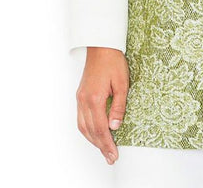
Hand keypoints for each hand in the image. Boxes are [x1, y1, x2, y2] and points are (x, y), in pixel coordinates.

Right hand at [75, 47, 128, 165]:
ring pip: (83, 126)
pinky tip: (94, 134)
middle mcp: (84, 101)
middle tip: (110, 157)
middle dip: (100, 146)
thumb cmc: (113, 61)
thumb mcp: (122, 83)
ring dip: (93, 140)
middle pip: (90, 131)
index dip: (107, 144)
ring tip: (103, 150)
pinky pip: (81, 118)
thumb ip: (119, 106)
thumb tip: (115, 126)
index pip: (100, 128)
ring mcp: (80, 98)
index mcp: (95, 98)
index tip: (113, 154)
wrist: (101, 46)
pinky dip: (87, 130)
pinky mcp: (80, 95)